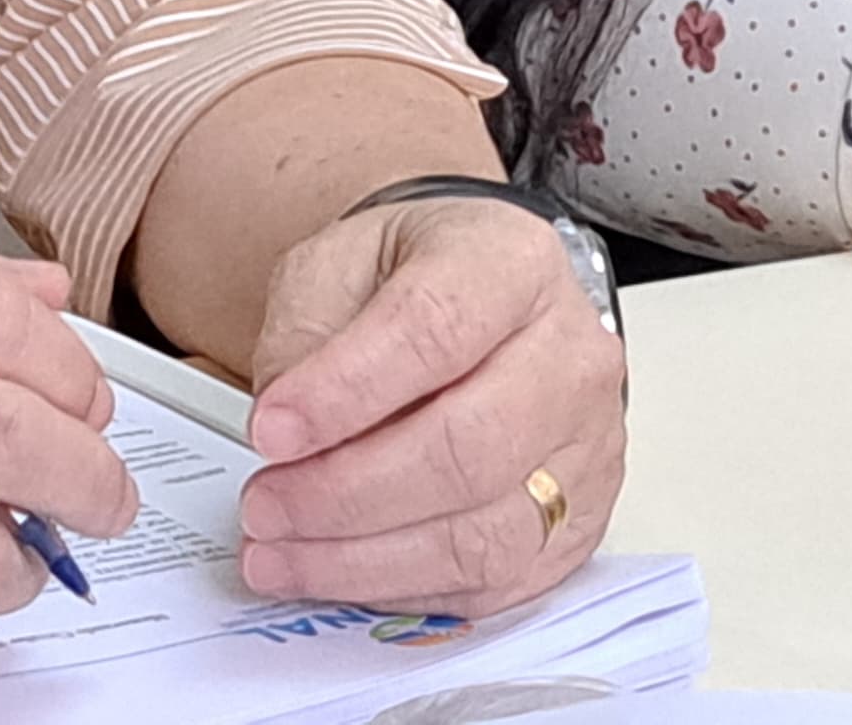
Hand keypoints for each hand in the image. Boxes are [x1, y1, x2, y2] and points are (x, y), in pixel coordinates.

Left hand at [231, 196, 625, 612]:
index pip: (431, 333)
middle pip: (466, 448)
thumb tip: (288, 439)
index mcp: (511, 266)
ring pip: (485, 534)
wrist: (477, 299)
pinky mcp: (581, 524)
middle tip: (264, 505)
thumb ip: (306, 337)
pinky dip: (406, 588)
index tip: (269, 431)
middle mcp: (570, 359)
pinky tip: (339, 573)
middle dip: (346, 494)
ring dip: (366, 560)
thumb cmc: (408, 277)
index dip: (343, 393)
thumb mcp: (335, 263)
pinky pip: (497, 581)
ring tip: (281, 553)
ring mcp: (587, 450)